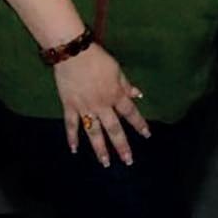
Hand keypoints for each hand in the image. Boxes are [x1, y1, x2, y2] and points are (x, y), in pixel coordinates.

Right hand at [53, 44, 149, 166]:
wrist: (74, 54)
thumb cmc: (98, 59)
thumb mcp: (117, 69)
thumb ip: (126, 85)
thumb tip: (139, 95)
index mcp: (115, 95)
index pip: (130, 113)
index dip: (139, 124)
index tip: (147, 135)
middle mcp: (102, 106)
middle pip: (114, 129)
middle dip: (122, 145)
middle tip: (128, 161)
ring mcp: (85, 108)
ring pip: (94, 132)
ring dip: (100, 149)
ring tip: (105, 163)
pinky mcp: (70, 106)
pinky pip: (71, 125)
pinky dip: (72, 137)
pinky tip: (74, 150)